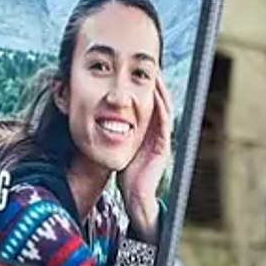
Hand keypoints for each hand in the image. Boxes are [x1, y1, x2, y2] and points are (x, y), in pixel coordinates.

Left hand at [118, 77, 172, 241]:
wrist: (136, 198)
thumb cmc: (126, 175)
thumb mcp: (121, 149)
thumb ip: (117, 135)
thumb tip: (100, 122)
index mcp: (149, 134)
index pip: (151, 105)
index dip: (148, 88)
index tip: (139, 72)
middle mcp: (158, 135)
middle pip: (160, 103)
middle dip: (157, 85)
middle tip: (152, 67)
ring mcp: (163, 140)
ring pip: (165, 110)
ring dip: (161, 92)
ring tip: (156, 76)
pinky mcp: (163, 148)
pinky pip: (164, 124)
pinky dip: (161, 109)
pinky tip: (157, 97)